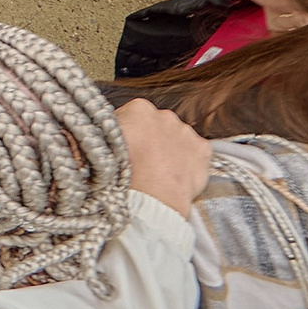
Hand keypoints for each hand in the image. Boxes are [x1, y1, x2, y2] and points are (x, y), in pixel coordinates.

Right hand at [116, 100, 210, 215]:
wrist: (152, 199)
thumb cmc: (125, 175)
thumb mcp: (105, 146)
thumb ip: (110, 132)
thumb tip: (110, 130)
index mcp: (139, 109)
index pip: (132, 116)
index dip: (128, 133)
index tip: (125, 147)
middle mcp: (165, 115)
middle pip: (156, 125)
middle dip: (151, 139)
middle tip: (142, 161)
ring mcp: (186, 131)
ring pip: (177, 138)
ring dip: (170, 149)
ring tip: (160, 172)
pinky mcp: (202, 149)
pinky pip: (196, 151)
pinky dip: (190, 161)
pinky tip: (177, 174)